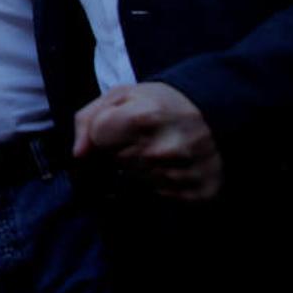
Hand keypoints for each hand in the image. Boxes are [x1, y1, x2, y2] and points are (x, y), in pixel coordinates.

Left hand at [73, 82, 222, 200]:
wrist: (213, 112)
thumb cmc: (158, 103)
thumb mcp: (121, 96)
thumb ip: (89, 119)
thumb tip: (79, 154)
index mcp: (145, 118)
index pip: (98, 138)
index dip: (103, 133)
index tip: (118, 127)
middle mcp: (165, 149)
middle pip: (117, 162)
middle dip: (121, 152)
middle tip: (142, 138)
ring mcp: (185, 174)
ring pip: (137, 182)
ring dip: (141, 170)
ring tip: (158, 150)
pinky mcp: (200, 192)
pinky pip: (162, 196)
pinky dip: (162, 184)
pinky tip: (173, 166)